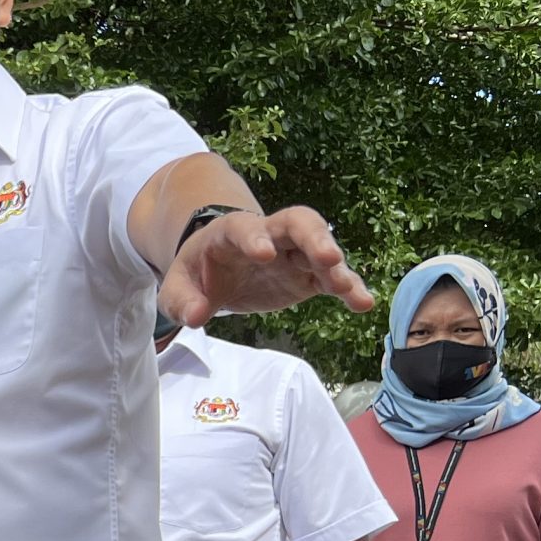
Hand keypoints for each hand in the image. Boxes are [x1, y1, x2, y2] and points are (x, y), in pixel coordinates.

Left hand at [158, 206, 373, 327]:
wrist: (217, 269)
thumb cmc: (197, 274)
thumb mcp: (177, 287)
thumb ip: (181, 301)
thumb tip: (195, 317)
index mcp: (232, 233)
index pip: (246, 228)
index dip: (256, 238)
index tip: (265, 254)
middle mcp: (270, 236)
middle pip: (298, 223)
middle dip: (315, 237)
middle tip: (329, 257)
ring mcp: (292, 254)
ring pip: (321, 248)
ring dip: (336, 266)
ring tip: (347, 288)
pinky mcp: (307, 275)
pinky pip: (331, 278)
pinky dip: (348, 288)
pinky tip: (363, 303)